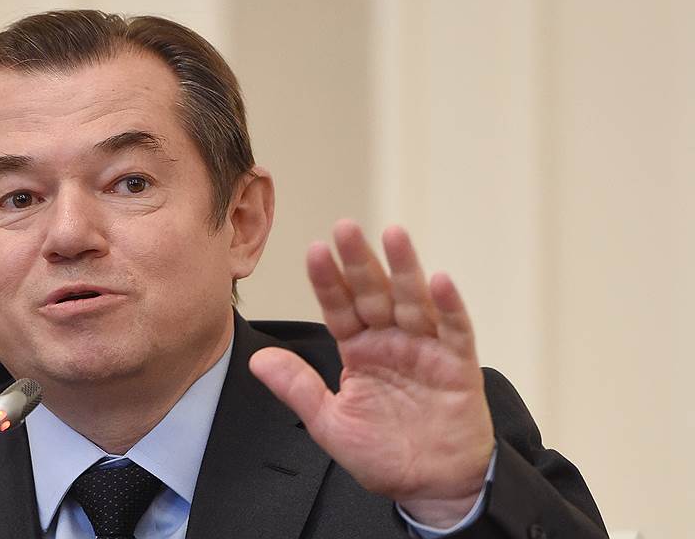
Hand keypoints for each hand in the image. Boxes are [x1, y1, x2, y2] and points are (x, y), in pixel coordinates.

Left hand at [249, 220, 494, 527]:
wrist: (433, 488)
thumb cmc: (382, 455)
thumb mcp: (330, 424)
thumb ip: (298, 389)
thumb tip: (257, 359)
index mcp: (359, 351)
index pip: (339, 308)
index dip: (328, 281)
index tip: (314, 250)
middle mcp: (391, 341)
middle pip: (374, 293)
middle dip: (360, 261)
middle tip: (345, 227)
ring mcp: (425, 349)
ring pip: (413, 300)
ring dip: (404, 268)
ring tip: (393, 234)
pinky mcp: (458, 364)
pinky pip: (455, 330)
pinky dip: (449, 306)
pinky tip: (439, 281)